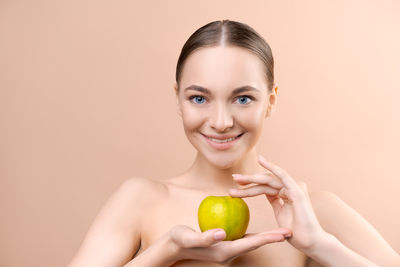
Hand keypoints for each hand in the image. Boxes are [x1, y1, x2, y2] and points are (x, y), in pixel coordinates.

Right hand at [167, 224, 291, 263]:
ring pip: (250, 242)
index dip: (268, 238)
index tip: (283, 234)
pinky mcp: (224, 244)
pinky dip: (253, 234)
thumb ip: (204, 237)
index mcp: (225, 251)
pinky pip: (242, 238)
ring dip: (265, 237)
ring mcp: (227, 249)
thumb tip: (222, 233)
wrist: (172, 247)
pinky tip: (258, 227)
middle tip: (289, 231)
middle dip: (272, 238)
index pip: (251, 243)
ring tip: (279, 230)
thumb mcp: (188, 237)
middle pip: (255, 244)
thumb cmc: (179, 241)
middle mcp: (229, 252)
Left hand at [228, 154, 326, 252]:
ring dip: (252, 178)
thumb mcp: (281, 213)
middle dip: (248, 180)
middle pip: (265, 181)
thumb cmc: (297, 232)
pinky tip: (261, 160)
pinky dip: (272, 167)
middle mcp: (290, 188)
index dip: (250, 186)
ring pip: (269, 179)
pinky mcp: (296, 191)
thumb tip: (267, 193)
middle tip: (233, 178)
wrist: (310, 242)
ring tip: (237, 178)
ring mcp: (294, 188)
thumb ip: (275, 201)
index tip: (235, 186)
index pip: (265, 186)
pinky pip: (282, 176)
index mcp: (286, 193)